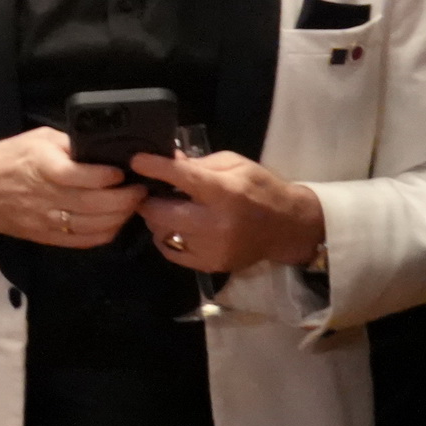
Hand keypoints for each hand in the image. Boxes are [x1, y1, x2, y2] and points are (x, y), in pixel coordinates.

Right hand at [0, 125, 146, 248]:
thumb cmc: (7, 159)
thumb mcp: (37, 139)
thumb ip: (69, 144)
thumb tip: (102, 149)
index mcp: (44, 167)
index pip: (85, 177)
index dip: (111, 176)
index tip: (124, 170)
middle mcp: (48, 197)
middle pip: (97, 204)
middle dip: (127, 198)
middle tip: (140, 188)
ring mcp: (49, 221)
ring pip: (96, 225)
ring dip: (121, 216)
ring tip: (131, 203)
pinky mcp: (49, 237)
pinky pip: (86, 240)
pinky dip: (107, 232)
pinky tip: (115, 220)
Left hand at [126, 149, 326, 274]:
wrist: (288, 228)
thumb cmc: (261, 189)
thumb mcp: (235, 165)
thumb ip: (199, 163)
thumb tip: (166, 160)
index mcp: (225, 193)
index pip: (181, 177)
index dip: (154, 168)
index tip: (136, 161)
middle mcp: (215, 224)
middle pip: (160, 213)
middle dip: (148, 199)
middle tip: (149, 191)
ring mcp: (211, 249)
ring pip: (161, 233)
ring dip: (157, 219)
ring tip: (167, 208)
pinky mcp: (209, 265)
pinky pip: (171, 252)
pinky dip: (167, 237)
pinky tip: (176, 226)